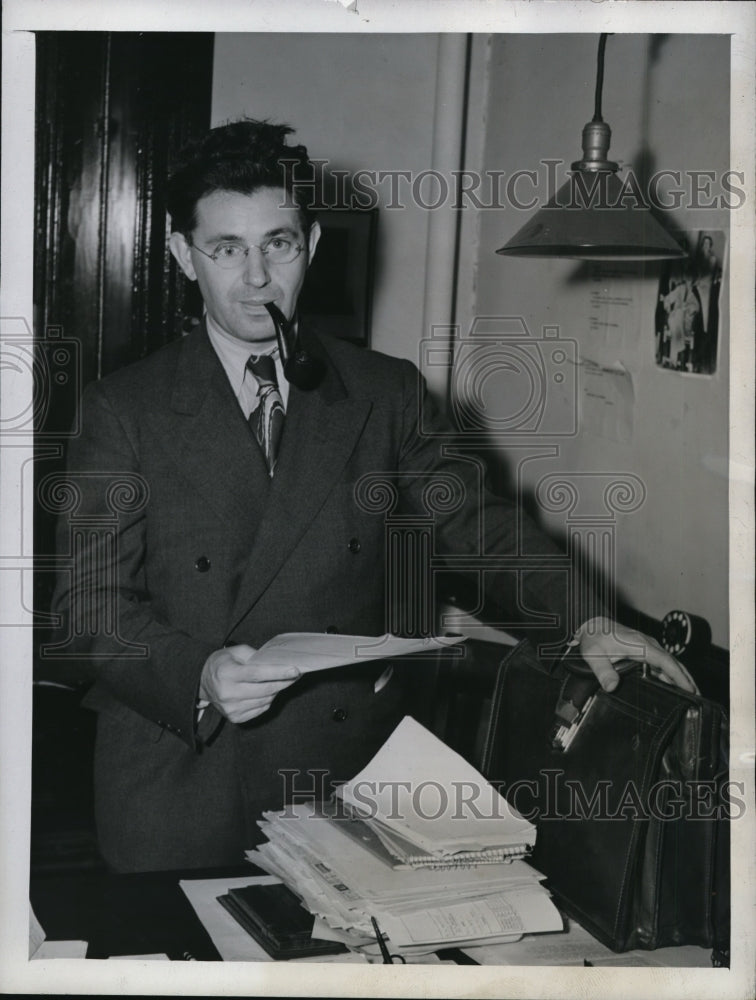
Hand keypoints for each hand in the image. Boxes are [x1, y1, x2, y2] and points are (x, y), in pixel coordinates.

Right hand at [199, 644, 299, 723]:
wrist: (202, 683)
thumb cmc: (222, 664)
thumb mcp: (235, 652)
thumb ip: (255, 656)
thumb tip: (278, 663)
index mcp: (227, 674)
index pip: (257, 674)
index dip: (278, 672)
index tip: (295, 670)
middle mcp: (228, 693)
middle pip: (265, 689)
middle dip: (284, 682)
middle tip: (295, 675)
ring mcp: (231, 708)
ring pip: (265, 700)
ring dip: (277, 691)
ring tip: (281, 681)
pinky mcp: (235, 718)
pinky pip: (261, 709)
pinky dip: (268, 699)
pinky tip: (267, 691)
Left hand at [576, 617, 697, 693]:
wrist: (592, 626)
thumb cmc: (594, 638)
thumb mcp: (594, 655)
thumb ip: (602, 671)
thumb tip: (611, 686)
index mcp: (640, 645)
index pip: (666, 661)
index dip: (679, 676)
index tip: (690, 688)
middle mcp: (648, 644)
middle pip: (673, 663)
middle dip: (687, 679)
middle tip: (698, 697)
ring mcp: (648, 646)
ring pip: (669, 663)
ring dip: (680, 676)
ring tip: (691, 695)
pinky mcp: (645, 650)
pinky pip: (662, 662)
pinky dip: (671, 673)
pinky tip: (674, 685)